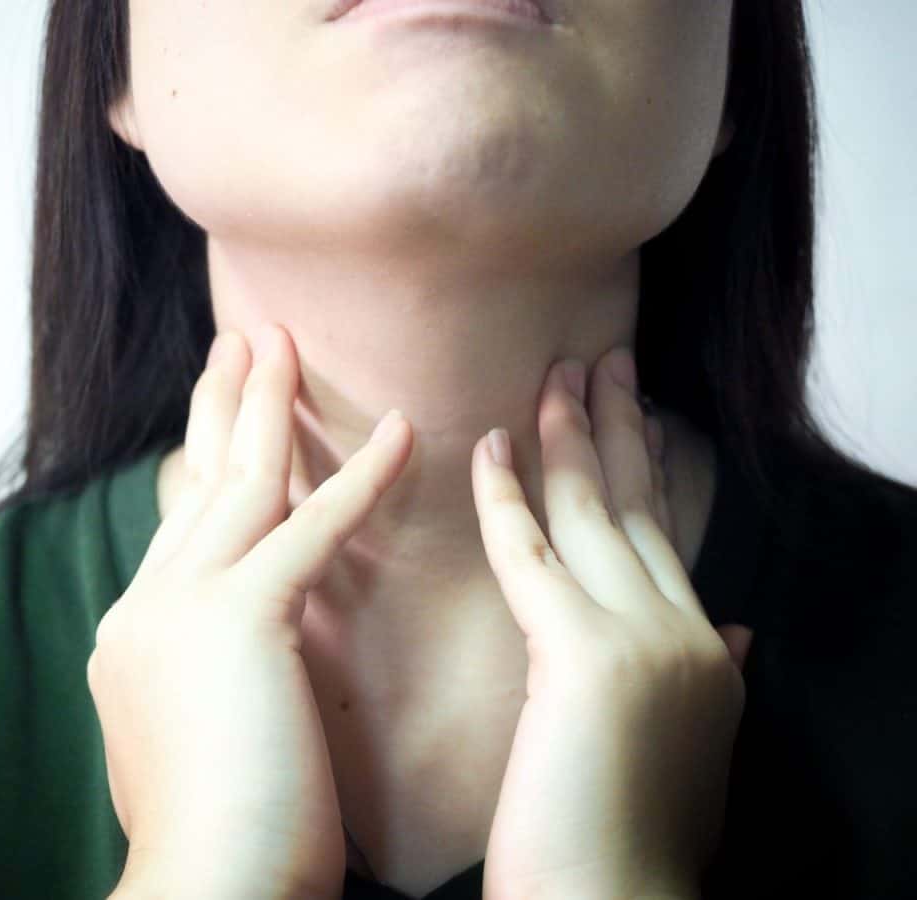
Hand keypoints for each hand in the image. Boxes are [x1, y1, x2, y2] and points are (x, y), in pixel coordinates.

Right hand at [87, 323, 412, 899]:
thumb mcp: (190, 736)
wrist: (208, 890)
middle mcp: (145, 607)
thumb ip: (198, 677)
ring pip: (234, 482)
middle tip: (243, 342)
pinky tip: (402, 430)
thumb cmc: (224, 836)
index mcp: (137, 635)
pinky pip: (308, 528)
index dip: (204, 463)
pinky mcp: (235, 622)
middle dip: (218, 407)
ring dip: (264, 404)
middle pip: (194, 483)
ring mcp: (181, 608)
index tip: (223, 415)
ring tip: (285, 341)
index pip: (181, 528)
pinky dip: (360, 476)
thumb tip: (224, 661)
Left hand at [471, 347, 753, 899]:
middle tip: (598, 359)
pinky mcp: (583, 657)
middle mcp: (685, 633)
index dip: (648, 470)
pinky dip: (506, 495)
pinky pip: (532, 553)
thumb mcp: (687, 747)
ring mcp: (642, 640)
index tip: (631, 413)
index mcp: (704, 653)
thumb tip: (736, 632)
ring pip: (598, 512)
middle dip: (619, 426)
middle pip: (641, 507)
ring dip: (572, 435)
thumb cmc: (622, 839)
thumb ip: (709, 675)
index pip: (665, 538)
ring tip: (554, 375)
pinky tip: (484, 446)